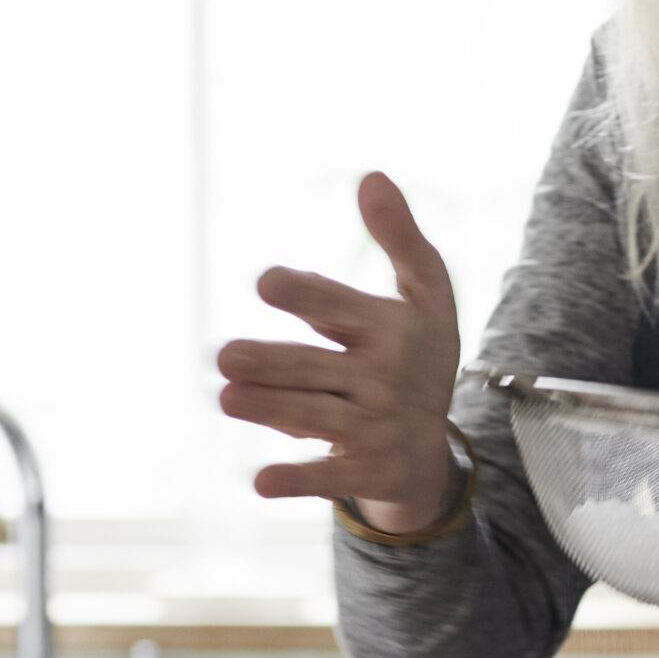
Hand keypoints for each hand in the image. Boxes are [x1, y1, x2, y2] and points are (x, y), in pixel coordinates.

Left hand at [217, 173, 461, 534]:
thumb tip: (371, 175)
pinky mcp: (365, 472)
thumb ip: (401, 237)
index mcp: (391, 330)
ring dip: (270, 410)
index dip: (305, 295)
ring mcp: (373, 428)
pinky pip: (328, 476)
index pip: (340, 309)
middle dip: (273, 364)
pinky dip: (297, 480)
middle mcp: (381, 380)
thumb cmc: (418, 356)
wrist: (433, 451)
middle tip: (225, 355)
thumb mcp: (427, 294)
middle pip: (316, 368)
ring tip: (226, 397)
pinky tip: (259, 483)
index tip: (267, 283)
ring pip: (313, 417)